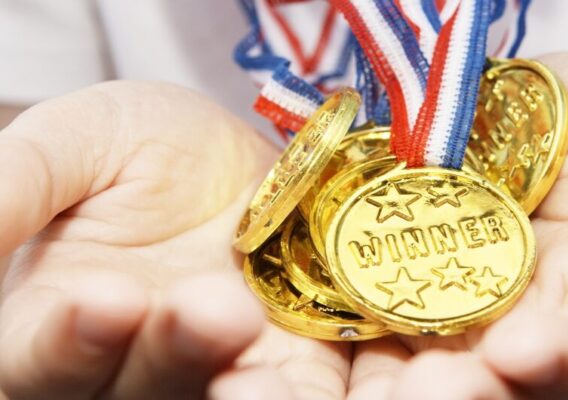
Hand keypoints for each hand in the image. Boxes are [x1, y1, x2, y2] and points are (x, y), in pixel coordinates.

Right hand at [0, 82, 349, 399]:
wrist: (231, 161)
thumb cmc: (139, 149)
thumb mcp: (74, 146)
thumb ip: (19, 186)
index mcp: (68, 328)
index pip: (45, 364)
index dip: (67, 343)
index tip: (104, 298)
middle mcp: (146, 367)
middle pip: (151, 390)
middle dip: (182, 356)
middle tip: (216, 310)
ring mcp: (231, 372)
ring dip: (276, 384)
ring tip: (297, 335)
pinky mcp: (304, 362)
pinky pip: (326, 386)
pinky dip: (356, 379)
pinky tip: (408, 361)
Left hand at [347, 52, 567, 398]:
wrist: (506, 134)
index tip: (529, 356)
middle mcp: (519, 329)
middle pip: (490, 382)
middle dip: (453, 394)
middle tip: (417, 396)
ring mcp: (444, 325)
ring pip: (408, 377)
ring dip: (372, 394)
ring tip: (318, 398)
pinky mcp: (378, 306)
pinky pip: (347, 340)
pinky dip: (315, 362)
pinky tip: (273, 368)